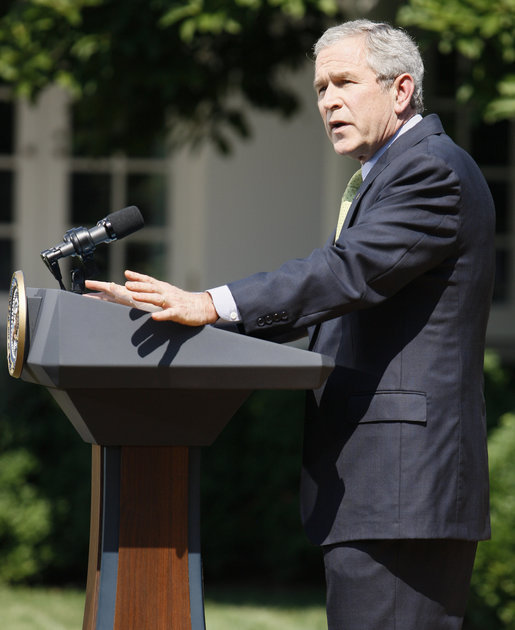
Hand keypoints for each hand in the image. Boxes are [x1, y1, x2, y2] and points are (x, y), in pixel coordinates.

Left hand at [86, 270, 218, 325]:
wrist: (203, 307)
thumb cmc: (184, 301)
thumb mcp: (169, 294)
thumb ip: (155, 292)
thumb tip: (140, 291)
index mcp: (164, 289)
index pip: (149, 280)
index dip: (138, 276)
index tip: (126, 273)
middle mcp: (167, 293)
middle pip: (151, 288)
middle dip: (138, 286)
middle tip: (126, 285)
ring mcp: (173, 303)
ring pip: (158, 299)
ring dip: (146, 297)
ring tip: (135, 297)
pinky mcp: (179, 313)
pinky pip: (169, 314)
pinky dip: (161, 315)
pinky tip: (154, 317)